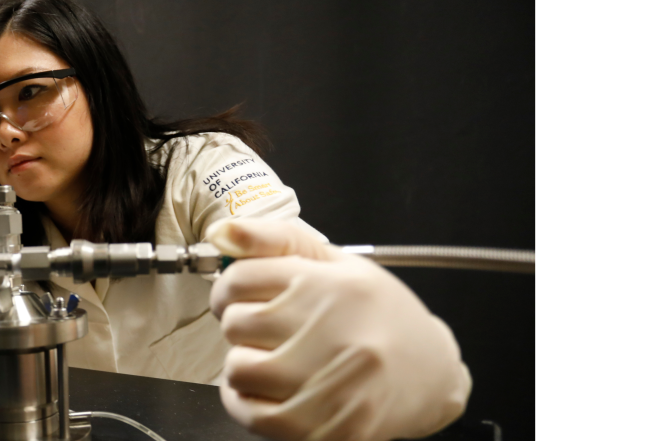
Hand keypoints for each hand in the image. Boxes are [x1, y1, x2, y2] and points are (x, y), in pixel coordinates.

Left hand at [206, 219, 471, 440]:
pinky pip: (255, 417)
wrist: (432, 376)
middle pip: (237, 323)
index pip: (241, 277)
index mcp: (333, 285)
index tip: (238, 297)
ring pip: (240, 370)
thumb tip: (222, 232)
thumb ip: (276, 240)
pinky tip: (267, 392)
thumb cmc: (382, 316)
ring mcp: (334, 382)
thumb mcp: (338, 264)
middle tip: (264, 332)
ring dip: (242, 366)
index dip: (229, 289)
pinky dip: (246, 404)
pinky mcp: (330, 427)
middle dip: (240, 327)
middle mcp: (334, 331)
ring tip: (268, 361)